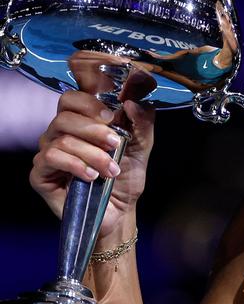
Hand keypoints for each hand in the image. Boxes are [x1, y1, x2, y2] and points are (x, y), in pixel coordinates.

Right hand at [31, 90, 154, 237]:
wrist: (121, 208)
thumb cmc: (127, 173)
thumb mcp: (142, 144)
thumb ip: (142, 120)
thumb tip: (131, 102)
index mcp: (82, 119)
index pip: (74, 95)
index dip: (90, 99)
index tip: (112, 115)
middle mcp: (61, 131)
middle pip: (65, 113)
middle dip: (95, 128)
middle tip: (115, 143)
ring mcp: (48, 151)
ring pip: (62, 138)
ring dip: (92, 154)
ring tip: (111, 169)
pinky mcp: (40, 173)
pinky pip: (52, 157)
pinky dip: (76, 165)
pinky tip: (91, 176)